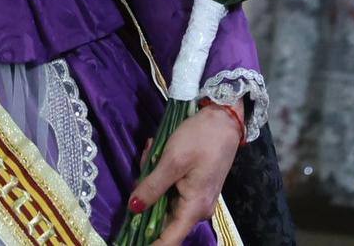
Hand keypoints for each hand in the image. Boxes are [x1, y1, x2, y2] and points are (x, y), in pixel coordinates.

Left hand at [128, 103, 242, 241]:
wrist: (224, 120)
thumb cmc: (201, 139)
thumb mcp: (172, 161)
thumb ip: (152, 186)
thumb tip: (134, 207)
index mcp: (194, 208)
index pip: (169, 239)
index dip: (149, 243)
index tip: (130, 241)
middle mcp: (196, 209)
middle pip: (161, 215)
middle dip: (146, 192)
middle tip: (146, 160)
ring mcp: (195, 198)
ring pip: (162, 198)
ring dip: (152, 177)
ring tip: (154, 149)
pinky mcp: (193, 187)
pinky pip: (169, 188)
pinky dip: (160, 172)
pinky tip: (158, 150)